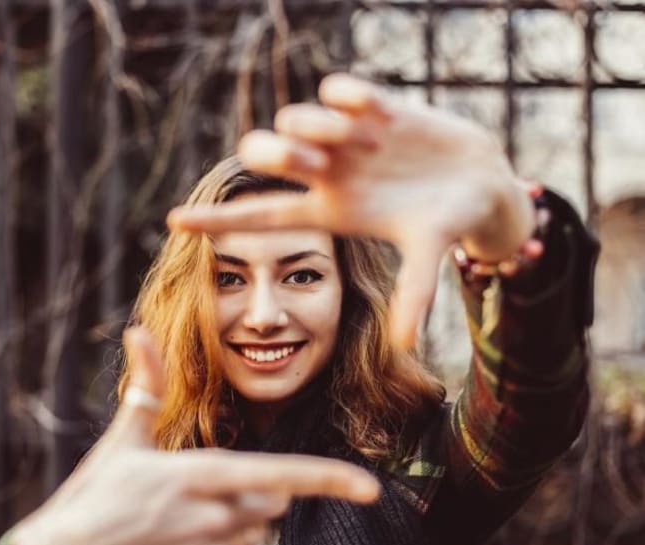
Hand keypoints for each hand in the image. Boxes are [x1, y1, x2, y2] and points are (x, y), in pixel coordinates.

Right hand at [10, 327, 379, 544]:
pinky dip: (226, 540)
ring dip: (245, 514)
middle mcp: (215, 516)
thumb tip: (137, 328)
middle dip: (266, 485)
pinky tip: (182, 534)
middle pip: (276, 499)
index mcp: (201, 474)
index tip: (372, 489)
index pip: (283, 475)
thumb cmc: (90, 498)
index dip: (332, 480)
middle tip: (219, 478)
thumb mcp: (121, 440)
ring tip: (191, 506)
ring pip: (258, 528)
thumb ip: (144, 386)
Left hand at [168, 73, 534, 347]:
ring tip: (362, 139)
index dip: (218, 220)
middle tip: (310, 160)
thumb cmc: (448, 222)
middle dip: (276, 155)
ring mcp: (347, 138)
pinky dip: (346, 96)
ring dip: (315, 126)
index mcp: (330, 210)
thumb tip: (404, 345)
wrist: (482, 182)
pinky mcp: (373, 106)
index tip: (172, 225)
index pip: (262, 215)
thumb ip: (414, 293)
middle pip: (268, 157)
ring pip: (296, 119)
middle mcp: (329, 172)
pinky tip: (375, 112)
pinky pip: (339, 89)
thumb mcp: (428, 254)